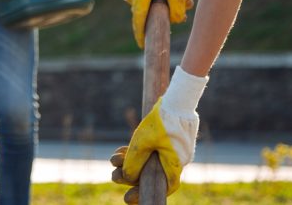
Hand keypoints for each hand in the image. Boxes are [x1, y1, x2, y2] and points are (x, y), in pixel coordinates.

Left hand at [110, 66, 207, 199]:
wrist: (178, 98)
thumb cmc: (162, 121)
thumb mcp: (142, 142)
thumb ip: (134, 162)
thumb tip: (126, 177)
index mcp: (175, 165)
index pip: (163, 188)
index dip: (145, 194)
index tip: (128, 198)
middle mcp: (175, 160)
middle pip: (151, 175)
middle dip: (130, 177)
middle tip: (114, 176)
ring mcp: (172, 149)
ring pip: (147, 162)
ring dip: (129, 162)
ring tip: (113, 159)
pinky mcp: (167, 139)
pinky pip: (150, 150)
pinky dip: (135, 152)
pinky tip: (120, 150)